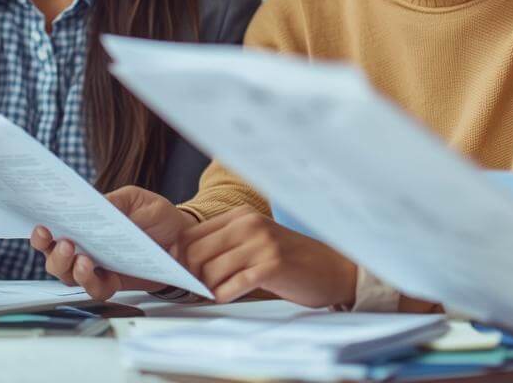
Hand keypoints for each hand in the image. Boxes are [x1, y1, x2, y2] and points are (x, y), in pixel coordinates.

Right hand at [32, 186, 194, 299]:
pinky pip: (96, 289)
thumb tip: (94, 205)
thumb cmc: (157, 216)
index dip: (42, 232)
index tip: (40, 226)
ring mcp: (98, 267)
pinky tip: (97, 273)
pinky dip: (93, 283)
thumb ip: (115, 203)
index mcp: (86, 224)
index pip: (55, 229)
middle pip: (55, 257)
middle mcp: (86, 247)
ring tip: (82, 259)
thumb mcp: (137, 200)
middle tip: (64, 243)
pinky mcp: (113, 283)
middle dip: (53, 253)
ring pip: (69, 277)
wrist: (185, 237)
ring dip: (70, 269)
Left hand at [179, 208, 357, 306]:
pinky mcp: (271, 267)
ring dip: (207, 289)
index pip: (190, 234)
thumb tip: (181, 260)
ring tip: (217, 293)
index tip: (182, 274)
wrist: (333, 269)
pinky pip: (230, 286)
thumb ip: (224, 244)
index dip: (179, 258)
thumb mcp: (256, 240)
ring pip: (209, 272)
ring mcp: (261, 244)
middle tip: (197, 289)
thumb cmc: (291, 259)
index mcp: (241, 215)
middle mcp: (249, 225)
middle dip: (190, 276)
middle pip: (194, 253)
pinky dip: (223, 296)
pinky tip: (230, 296)